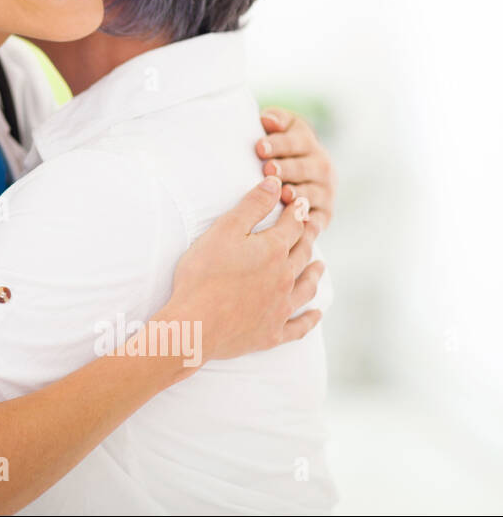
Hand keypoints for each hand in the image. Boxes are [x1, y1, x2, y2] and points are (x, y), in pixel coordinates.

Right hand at [161, 175, 322, 365]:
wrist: (196, 323)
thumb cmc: (203, 274)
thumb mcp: (224, 230)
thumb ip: (252, 205)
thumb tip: (275, 183)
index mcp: (274, 250)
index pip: (293, 226)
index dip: (297, 212)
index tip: (301, 203)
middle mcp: (285, 278)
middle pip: (303, 253)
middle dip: (309, 237)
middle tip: (313, 227)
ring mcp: (281, 307)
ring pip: (306, 287)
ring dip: (315, 274)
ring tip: (320, 266)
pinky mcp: (273, 333)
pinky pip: (300, 325)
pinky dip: (310, 319)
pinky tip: (316, 314)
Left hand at [257, 107, 336, 233]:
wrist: (286, 181)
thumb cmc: (268, 153)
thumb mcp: (273, 132)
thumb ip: (274, 121)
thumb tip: (269, 119)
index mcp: (305, 141)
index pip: (296, 140)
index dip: (279, 144)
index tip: (260, 147)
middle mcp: (320, 164)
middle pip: (305, 167)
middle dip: (287, 168)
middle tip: (269, 170)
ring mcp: (324, 190)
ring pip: (313, 192)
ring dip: (300, 194)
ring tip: (285, 194)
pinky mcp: (324, 214)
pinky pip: (319, 219)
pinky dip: (311, 223)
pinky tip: (301, 224)